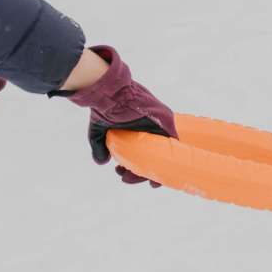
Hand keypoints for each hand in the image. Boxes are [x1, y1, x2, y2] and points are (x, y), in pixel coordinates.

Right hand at [65, 46, 177, 186]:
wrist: (109, 92)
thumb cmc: (104, 108)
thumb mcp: (99, 130)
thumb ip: (100, 147)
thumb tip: (101, 162)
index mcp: (136, 130)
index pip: (141, 153)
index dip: (133, 167)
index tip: (122, 174)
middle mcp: (150, 129)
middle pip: (151, 157)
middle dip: (138, 172)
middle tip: (124, 179)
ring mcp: (159, 125)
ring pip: (161, 154)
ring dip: (150, 170)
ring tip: (133, 179)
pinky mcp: (167, 121)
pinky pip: (172, 144)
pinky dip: (167, 159)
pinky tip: (156, 173)